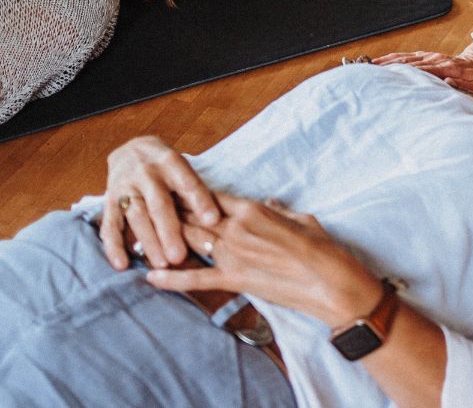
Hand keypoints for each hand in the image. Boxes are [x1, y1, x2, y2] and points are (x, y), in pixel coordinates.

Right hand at [100, 136, 224, 269]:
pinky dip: (114, 246)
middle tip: (179, 257)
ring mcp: (125, 187)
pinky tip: (122, 265)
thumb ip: (196, 192)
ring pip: (136, 216)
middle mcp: (146, 173)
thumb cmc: (167, 168)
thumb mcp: (183, 169)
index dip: (200, 201)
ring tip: (161, 265)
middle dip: (169, 231)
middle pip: (159, 204)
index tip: (213, 221)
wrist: (131, 149)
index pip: (187, 183)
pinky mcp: (109, 201)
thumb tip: (215, 223)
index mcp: (170, 162)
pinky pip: (110, 225)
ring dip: (148, 242)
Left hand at [146, 195, 382, 327]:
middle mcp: (237, 228)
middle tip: (144, 207)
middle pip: (192, 216)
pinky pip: (197, 278)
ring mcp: (233, 255)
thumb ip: (278, 210)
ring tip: (138, 235)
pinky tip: (150, 277)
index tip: (170, 189)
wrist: (333, 284)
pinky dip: (172, 279)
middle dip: (168, 211)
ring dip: (163, 238)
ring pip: (189, 241)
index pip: (210, 196)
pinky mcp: (235, 281)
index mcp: (253, 210)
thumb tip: (267, 203)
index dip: (188, 192)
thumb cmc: (323, 250)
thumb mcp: (302, 219)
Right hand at [372, 50, 472, 96]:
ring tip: (368, 68)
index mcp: (447, 68)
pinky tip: (379, 62)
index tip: (390, 80)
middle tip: (370, 75)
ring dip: (387, 63)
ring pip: (405, 58)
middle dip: (390, 69)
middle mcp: (436, 59)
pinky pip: (407, 56)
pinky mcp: (426, 56)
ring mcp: (430, 56)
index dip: (406, 74)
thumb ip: (463, 86)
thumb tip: (446, 82)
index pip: (423, 71)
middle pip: (409, 63)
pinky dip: (392, 58)